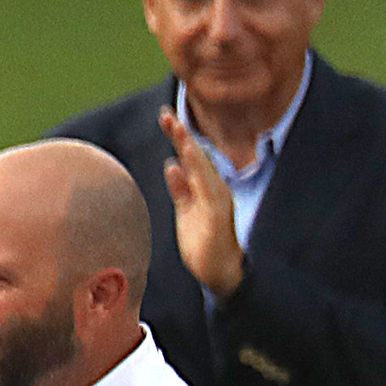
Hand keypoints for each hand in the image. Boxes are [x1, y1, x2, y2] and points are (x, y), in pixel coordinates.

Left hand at [157, 106, 244, 299]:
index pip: (190, 157)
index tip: (166, 118)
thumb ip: (180, 189)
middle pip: (195, 156)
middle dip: (181, 134)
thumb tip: (171, 166)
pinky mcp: (216, 211)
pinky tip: (187, 154)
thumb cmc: (204, 242)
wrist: (220, 270)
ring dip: (188, 146)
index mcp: (204, 186)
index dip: (178, 137)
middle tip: (166, 114)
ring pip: (201, 166)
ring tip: (176, 128)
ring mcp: (216, 198)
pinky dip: (196, 169)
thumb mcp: (186, 211)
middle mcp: (212, 187)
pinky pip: (206, 185)